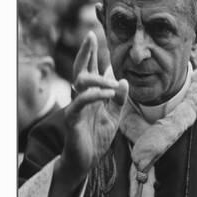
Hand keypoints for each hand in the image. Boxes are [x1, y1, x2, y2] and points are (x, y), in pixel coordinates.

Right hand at [61, 32, 127, 180]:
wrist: (86, 162)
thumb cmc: (97, 137)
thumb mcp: (114, 116)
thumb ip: (119, 98)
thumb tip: (123, 80)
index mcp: (91, 94)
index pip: (90, 69)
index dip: (92, 53)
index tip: (95, 35)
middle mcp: (81, 96)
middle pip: (81, 68)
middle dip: (85, 52)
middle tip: (90, 35)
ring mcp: (76, 106)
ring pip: (80, 81)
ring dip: (97, 78)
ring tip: (112, 82)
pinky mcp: (72, 118)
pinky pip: (81, 101)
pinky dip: (95, 95)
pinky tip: (107, 93)